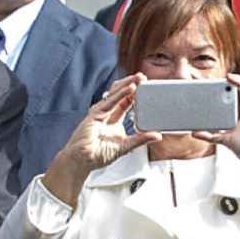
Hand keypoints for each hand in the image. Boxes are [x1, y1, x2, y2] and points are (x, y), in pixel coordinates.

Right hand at [41, 76, 156, 203]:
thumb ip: (141, 139)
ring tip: (139, 78)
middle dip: (131, 83)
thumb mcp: (126, 146)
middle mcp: (107, 113)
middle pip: (120, 93)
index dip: (135, 93)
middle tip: (143, 77)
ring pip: (114, 93)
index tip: (146, 86)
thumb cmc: (98, 154)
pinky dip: (120, 94)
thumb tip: (157, 135)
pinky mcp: (95, 115)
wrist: (82, 161)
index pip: (126, 101)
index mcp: (114, 118)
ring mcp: (100, 112)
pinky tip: (130, 89)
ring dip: (127, 84)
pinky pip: (109, 102)